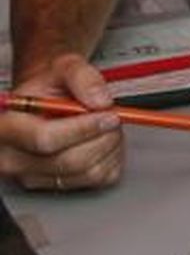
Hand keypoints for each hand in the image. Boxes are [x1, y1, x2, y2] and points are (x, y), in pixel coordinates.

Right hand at [0, 54, 123, 190]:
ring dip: (110, 147)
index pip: (45, 139)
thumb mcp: (65, 67)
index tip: (108, 114)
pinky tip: (102, 141)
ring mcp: (32, 176)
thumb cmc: (50, 87)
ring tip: (106, 126)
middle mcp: (12, 158)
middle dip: (103, 137)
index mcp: (6, 127)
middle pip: (69, 161)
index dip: (84, 128)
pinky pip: (97, 180)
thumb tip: (100, 101)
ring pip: (87, 173)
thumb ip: (83, 77)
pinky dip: (111, 159)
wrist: (47, 102)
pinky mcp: (54, 187)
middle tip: (113, 117)